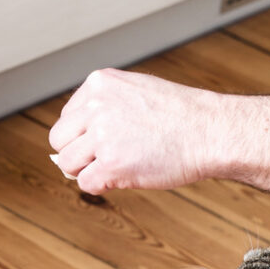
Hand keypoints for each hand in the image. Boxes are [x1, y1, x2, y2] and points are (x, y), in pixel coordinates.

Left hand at [48, 69, 220, 193]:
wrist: (210, 131)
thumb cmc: (178, 115)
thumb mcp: (134, 92)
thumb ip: (101, 108)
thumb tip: (69, 143)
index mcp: (99, 83)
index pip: (66, 118)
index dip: (83, 135)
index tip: (108, 138)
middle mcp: (96, 106)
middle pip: (59, 140)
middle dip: (78, 153)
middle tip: (108, 156)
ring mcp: (103, 135)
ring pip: (68, 164)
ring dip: (89, 170)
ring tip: (120, 164)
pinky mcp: (111, 164)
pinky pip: (85, 183)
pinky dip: (101, 185)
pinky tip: (125, 175)